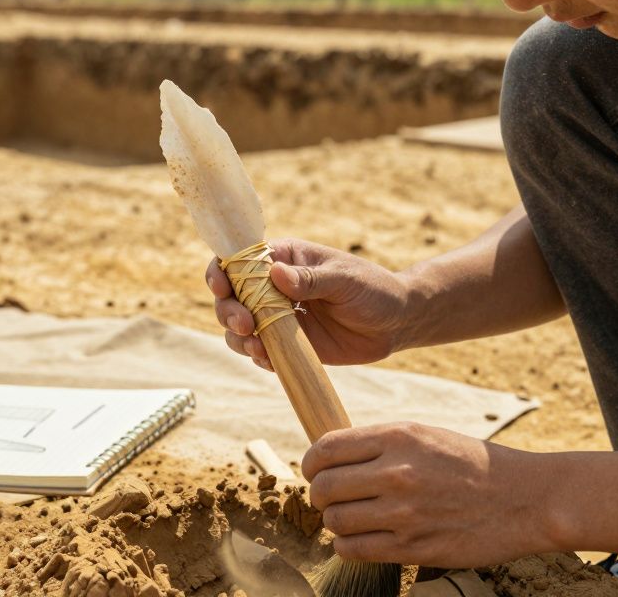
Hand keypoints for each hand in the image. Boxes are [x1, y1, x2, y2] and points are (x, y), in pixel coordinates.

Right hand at [206, 238, 410, 370]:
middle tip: (246, 325)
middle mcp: (274, 287)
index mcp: (284, 258)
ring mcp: (278, 317)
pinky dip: (258, 357)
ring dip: (238, 338)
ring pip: (239, 327)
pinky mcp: (287, 344)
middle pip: (231, 296)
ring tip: (257, 346)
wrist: (396, 323)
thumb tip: (276, 273)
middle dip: (228, 310)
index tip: (221, 287)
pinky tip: (269, 359)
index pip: (239, 260)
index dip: (222, 271)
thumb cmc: (373, 289)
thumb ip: (311, 278)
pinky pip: (261, 352)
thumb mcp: (345, 279)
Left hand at [302, 422, 553, 567]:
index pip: (325, 449)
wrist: (525, 498)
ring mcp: (404, 514)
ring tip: (350, 518)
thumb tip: (330, 456)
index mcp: (398, 437)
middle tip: (331, 498)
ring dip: (335, 522)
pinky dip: (346, 546)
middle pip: (323, 487)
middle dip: (320, 495)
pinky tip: (360, 539)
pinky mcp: (413, 548)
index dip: (312, 463)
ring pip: (335, 521)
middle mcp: (396, 473)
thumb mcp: (426, 435)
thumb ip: (380, 443)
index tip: (316, 471)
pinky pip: (353, 550)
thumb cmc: (472, 464)